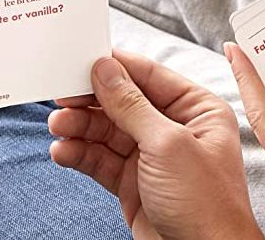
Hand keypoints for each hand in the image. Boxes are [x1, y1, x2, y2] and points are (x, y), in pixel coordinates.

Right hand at [48, 49, 262, 239]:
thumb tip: (105, 68)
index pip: (150, 76)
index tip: (83, 59)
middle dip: (91, 100)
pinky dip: (80, 153)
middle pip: (123, 102)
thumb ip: (131, 105)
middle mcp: (173, 128)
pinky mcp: (132, 182)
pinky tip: (63, 151)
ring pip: (107, 130)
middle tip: (62, 95)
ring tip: (58, 126)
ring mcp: (151, 155)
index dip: (116, 66)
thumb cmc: (206, 204)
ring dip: (80, 126)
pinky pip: (100, 159)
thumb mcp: (168, 144)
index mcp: (196, 109)